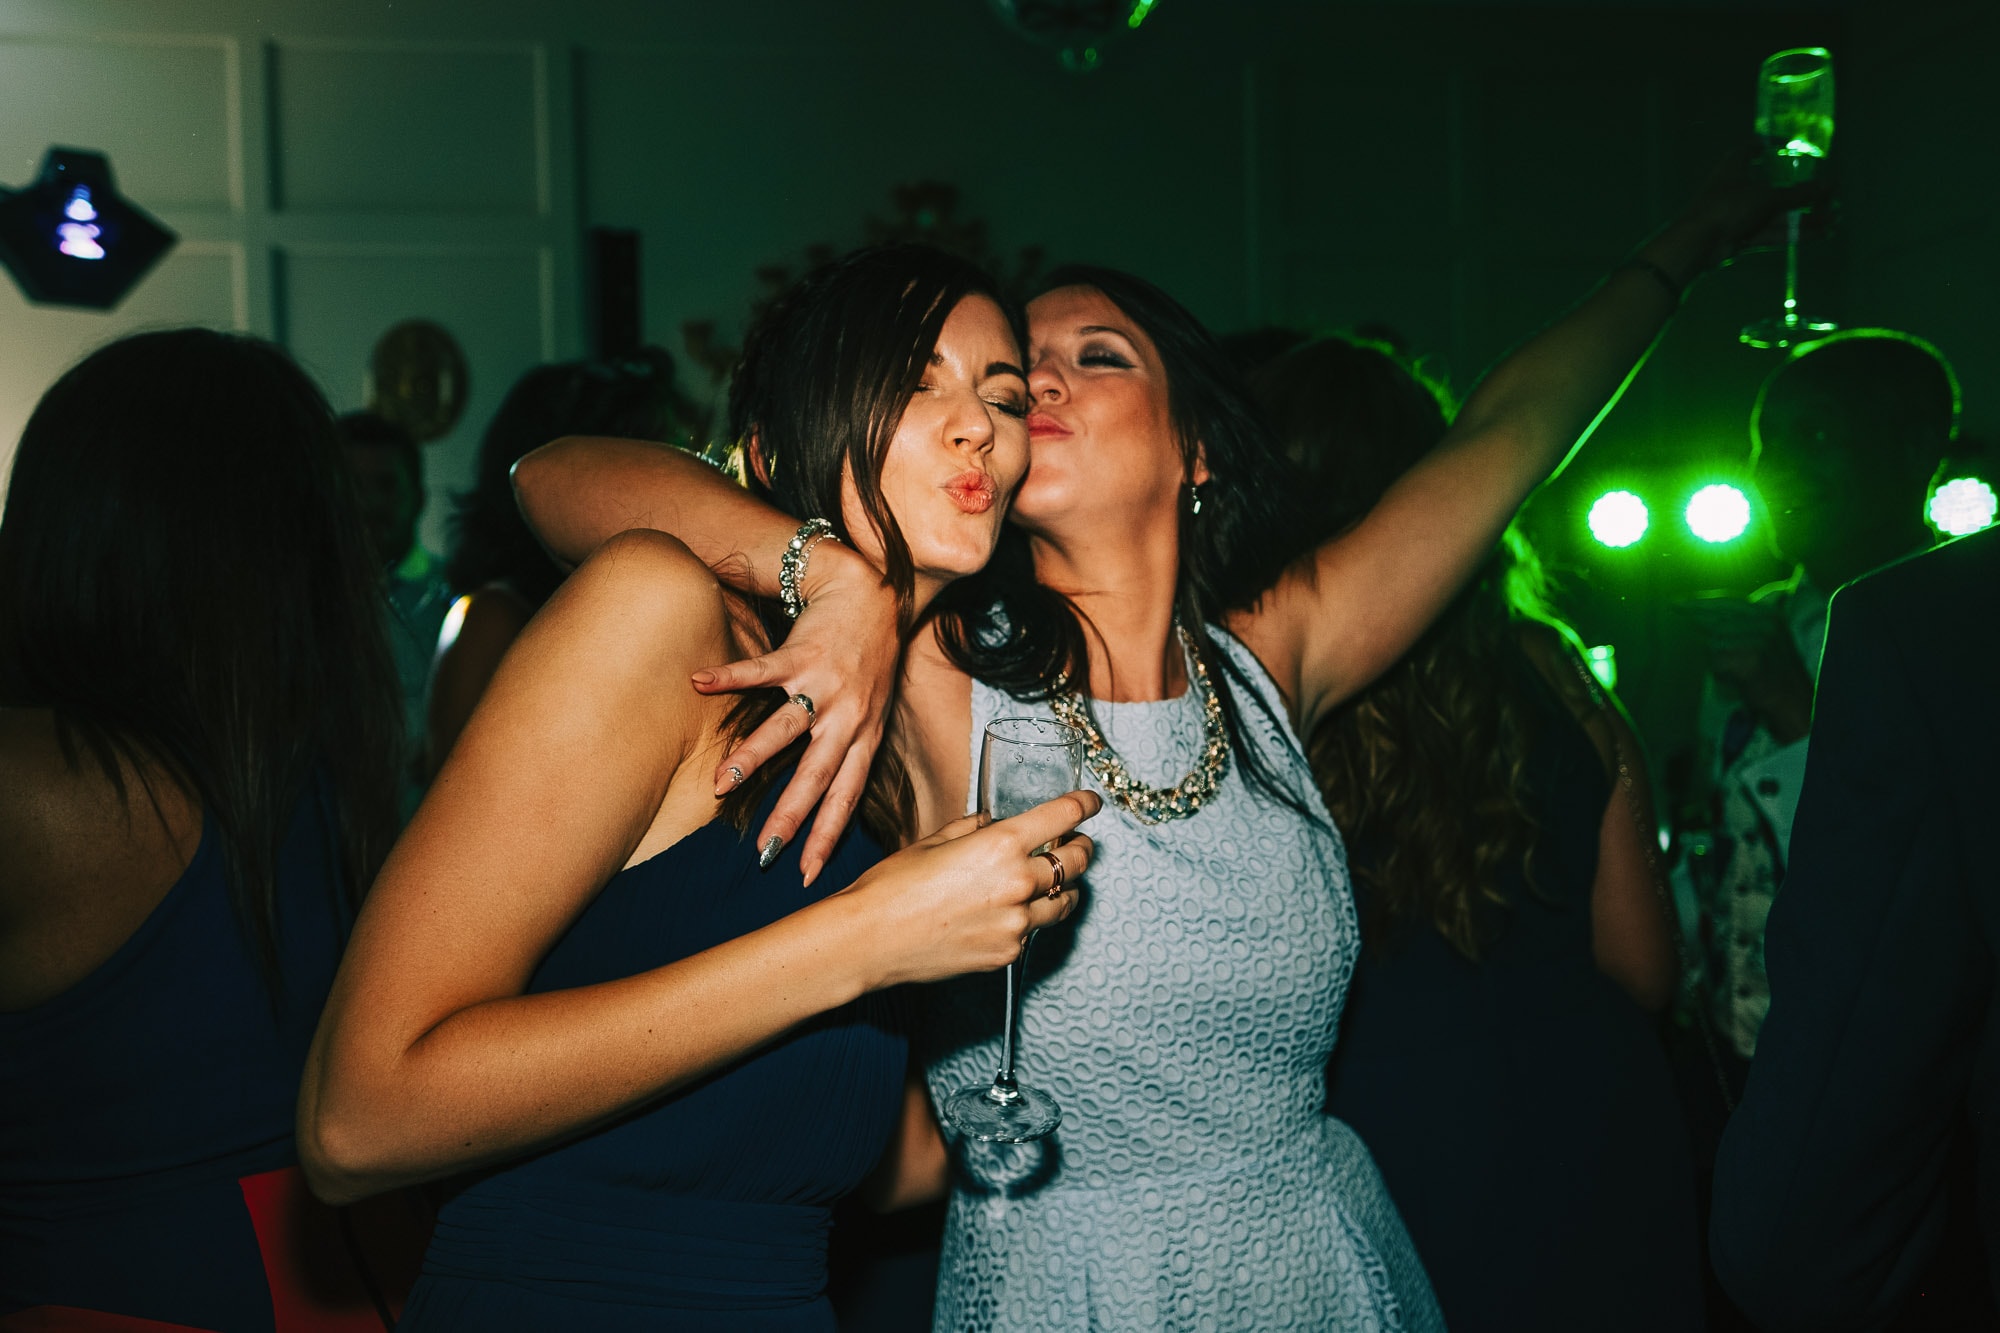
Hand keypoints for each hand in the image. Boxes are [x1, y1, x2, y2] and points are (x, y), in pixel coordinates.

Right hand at [691, 542, 901, 882]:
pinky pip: (761, 670)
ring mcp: (824, 686)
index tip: (806, 873)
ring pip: (785, 730)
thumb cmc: (871, 658)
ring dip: (752, 757)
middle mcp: (847, 718)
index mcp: (864, 737)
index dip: (826, 837)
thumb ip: (850, 748)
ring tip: (722, 783)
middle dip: (789, 816)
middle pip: (816, 776)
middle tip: (763, 851)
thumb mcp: (874, 711)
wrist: (876, 595)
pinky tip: (697, 683)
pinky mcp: (802, 653)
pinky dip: (728, 677)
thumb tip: (822, 793)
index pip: (845, 797)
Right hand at [843, 792, 1099, 988]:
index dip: (1085, 805)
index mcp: (1001, 844)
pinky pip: (1032, 932)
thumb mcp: (934, 842)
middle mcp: (1018, 883)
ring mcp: (1016, 923)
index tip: (1092, 803)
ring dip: (1066, 888)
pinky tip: (1011, 914)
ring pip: (1065, 902)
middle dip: (1082, 849)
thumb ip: (972, 829)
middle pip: (1076, 862)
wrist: (870, 939)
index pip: (1064, 817)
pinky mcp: (1007, 953)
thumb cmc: (893, 885)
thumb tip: (991, 823)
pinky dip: (1029, 919)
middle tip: (1077, 845)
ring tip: (1055, 883)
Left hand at [1644, 145, 1831, 282]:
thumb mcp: (1767, 197)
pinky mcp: (1739, 235)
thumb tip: (1830, 185)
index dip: (1768, 144)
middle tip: (1826, 194)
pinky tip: (1816, 234)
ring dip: (1800, 217)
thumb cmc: (1729, 207)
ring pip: (1773, 213)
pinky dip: (1790, 233)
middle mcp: (1735, 187)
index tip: (1789, 143)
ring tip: (1830, 219)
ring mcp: (1736, 213)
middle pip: (1771, 186)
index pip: (1749, 148)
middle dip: (1799, 192)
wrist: (1699, 243)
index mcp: (1733, 167)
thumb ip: (1798, 193)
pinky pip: (1769, 231)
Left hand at [1677, 594, 1813, 742]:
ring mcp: (1760, 640)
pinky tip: (1735, 681)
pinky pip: (1717, 663)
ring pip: (1713, 643)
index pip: (1728, 603)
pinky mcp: (1752, 660)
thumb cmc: (1773, 675)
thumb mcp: (1764, 640)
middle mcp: (1767, 623)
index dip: (1700, 603)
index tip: (1676, 603)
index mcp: (1770, 615)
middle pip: (1716, 619)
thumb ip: (1739, 625)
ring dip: (1716, 659)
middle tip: (1675, 615)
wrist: (1793, 704)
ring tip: (1734, 672)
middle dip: (1695, 622)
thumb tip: (1699, 615)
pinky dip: (1720, 675)